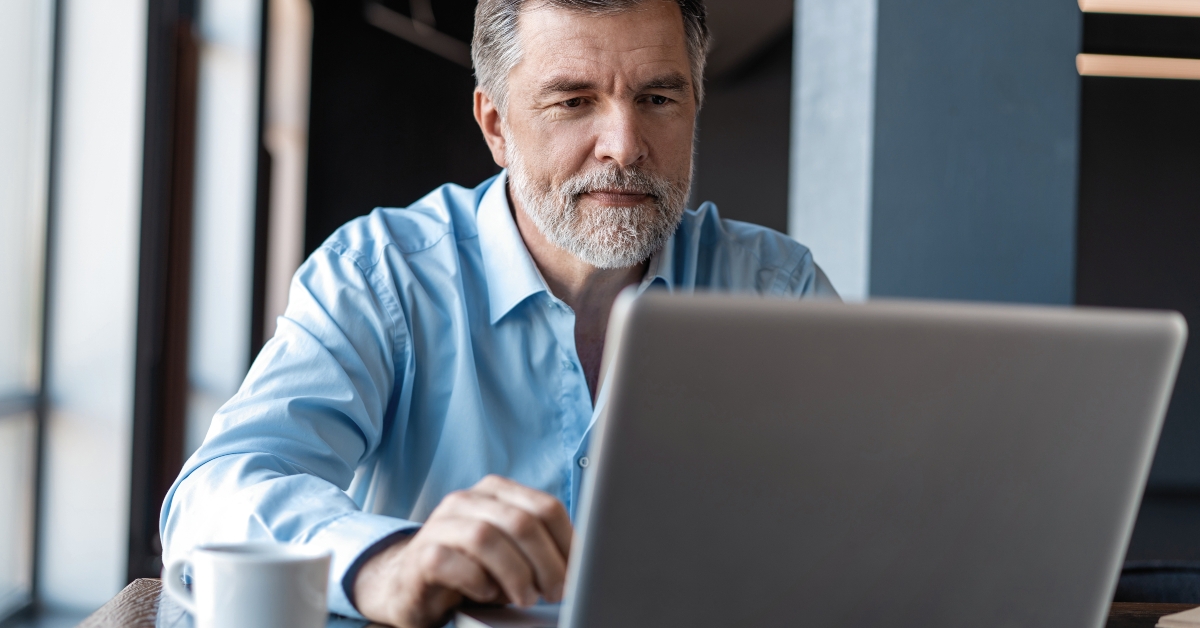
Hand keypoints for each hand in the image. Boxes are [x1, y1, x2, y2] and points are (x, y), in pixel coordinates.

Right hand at [352, 475, 573, 627]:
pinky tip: (487, 594)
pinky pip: (452, 563)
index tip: (579, 571)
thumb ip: (539, 545)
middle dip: (546, 562)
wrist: (410, 583)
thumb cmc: (473, 567)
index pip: (545, 507)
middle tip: (557, 592)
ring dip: (515, 573)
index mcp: (496, 491)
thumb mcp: (511, 550)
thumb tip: (584, 560)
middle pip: (520, 522)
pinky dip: (477, 582)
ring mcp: (440, 524)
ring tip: (526, 598)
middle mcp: (467, 500)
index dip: (567, 542)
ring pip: (486, 538)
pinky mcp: (421, 555)